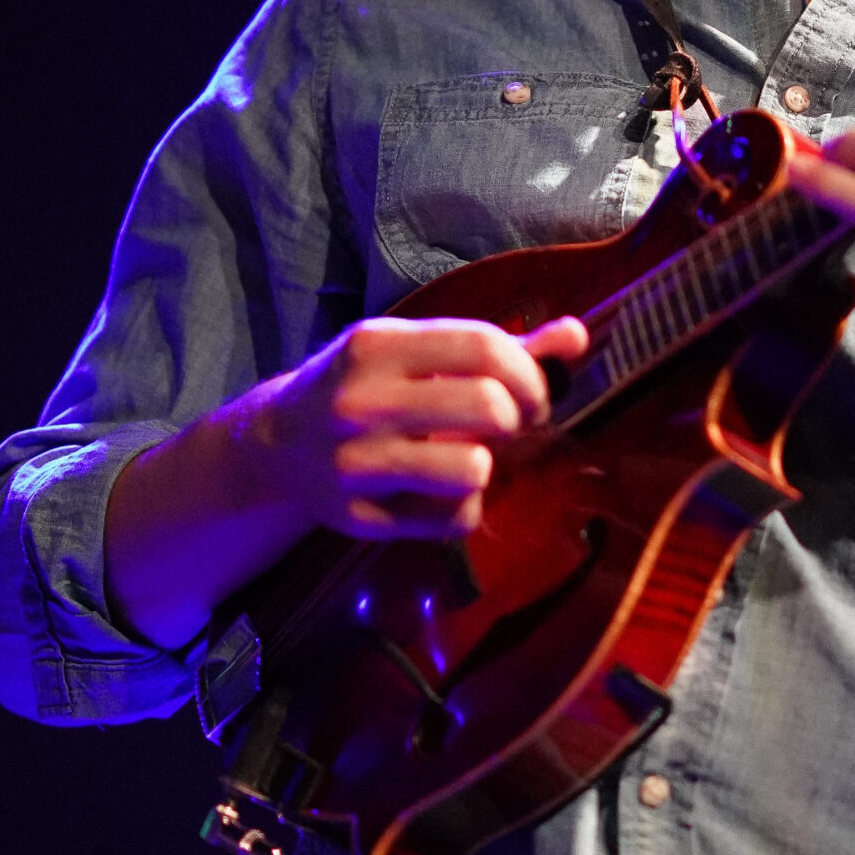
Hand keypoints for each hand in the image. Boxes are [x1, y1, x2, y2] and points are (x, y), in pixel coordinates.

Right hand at [105, 310, 587, 647]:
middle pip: (489, 408)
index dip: (530, 374)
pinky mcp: (357, 518)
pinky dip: (464, 508)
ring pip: (474, 470)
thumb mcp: (415, 351)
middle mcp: (360, 401)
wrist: (277, 443)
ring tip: (469, 457)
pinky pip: (453, 519)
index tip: (532, 394)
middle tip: (512, 426)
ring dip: (488, 466)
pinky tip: (440, 491)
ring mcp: (354, 462)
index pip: (485, 347)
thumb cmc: (366, 386)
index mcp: (377, 345)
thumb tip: (577, 336)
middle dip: (519, 419)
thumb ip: (498, 346)